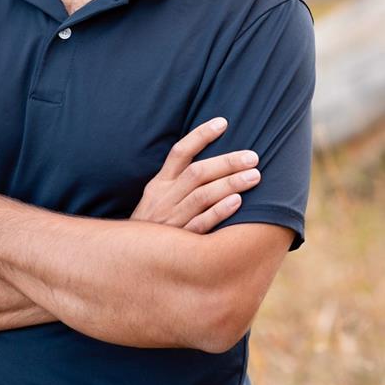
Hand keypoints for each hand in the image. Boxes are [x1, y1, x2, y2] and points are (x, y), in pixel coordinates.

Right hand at [130, 118, 259, 232]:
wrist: (130, 262)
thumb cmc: (153, 227)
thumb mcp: (156, 200)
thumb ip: (177, 182)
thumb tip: (210, 162)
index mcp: (159, 184)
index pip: (179, 152)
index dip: (200, 135)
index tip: (223, 122)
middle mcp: (164, 198)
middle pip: (197, 173)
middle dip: (226, 162)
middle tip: (253, 156)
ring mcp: (171, 220)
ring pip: (202, 196)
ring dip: (230, 183)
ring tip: (255, 176)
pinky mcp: (179, 242)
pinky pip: (201, 224)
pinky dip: (219, 212)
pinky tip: (238, 201)